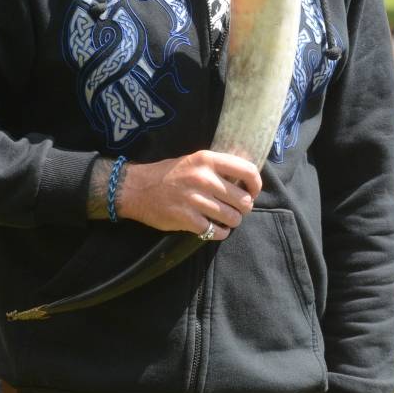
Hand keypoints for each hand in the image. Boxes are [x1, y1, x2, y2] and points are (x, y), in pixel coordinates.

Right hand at [120, 150, 261, 240]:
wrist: (137, 188)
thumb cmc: (170, 173)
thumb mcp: (194, 160)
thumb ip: (218, 168)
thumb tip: (246, 180)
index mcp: (207, 159)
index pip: (248, 171)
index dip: (256, 185)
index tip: (253, 192)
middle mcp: (203, 178)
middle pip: (244, 200)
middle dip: (243, 208)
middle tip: (235, 209)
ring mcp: (195, 199)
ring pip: (233, 218)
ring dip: (232, 222)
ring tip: (224, 219)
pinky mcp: (186, 219)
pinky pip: (216, 231)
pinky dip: (219, 233)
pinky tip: (214, 228)